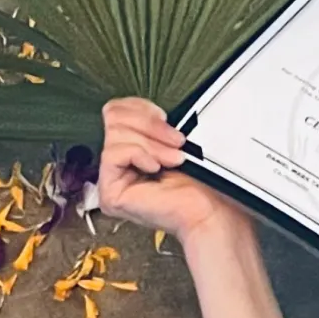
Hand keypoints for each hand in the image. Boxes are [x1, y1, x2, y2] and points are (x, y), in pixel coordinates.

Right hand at [94, 95, 243, 243]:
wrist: (209, 210)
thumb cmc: (200, 180)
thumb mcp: (172, 138)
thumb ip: (151, 120)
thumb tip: (145, 108)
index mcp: (129, 147)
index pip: (116, 109)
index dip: (141, 107)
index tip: (167, 117)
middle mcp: (116, 163)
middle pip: (113, 117)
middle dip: (149, 125)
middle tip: (177, 141)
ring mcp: (110, 179)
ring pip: (115, 134)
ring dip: (152, 144)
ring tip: (174, 159)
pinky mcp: (109, 193)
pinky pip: (113, 154)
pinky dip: (140, 155)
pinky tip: (157, 169)